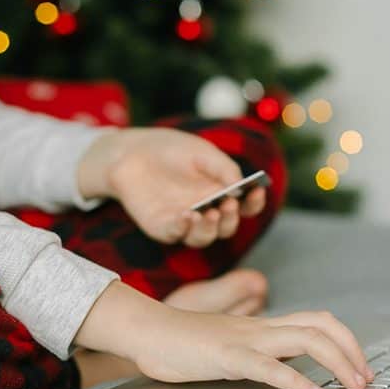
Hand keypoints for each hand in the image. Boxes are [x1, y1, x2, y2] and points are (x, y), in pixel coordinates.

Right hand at [74, 282, 373, 388]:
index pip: (316, 321)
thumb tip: (284, 371)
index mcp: (262, 327)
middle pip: (321, 324)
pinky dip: (295, 379)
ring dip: (337, 361)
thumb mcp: (230, 348)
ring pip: (305, 338)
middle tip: (365, 380)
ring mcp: (245, 340)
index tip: (360, 368)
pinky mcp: (227, 356)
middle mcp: (261, 328)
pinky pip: (267, 364)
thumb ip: (256, 354)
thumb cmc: (183, 344)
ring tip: (352, 386)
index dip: (346, 341)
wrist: (146, 332)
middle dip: (351, 350)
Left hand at [77, 128, 265, 247]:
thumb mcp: (202, 152)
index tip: (257, 190)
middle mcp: (206, 212)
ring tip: (208, 213)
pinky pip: (175, 234)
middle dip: (231, 218)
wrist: (132, 152)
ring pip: (203, 238)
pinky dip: (182, 228)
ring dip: (209, 229)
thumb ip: (223, 168)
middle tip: (229, 205)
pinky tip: (186, 215)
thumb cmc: (171, 150)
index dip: (254, 202)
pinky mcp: (161, 227)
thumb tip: (241, 187)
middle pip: (226, 227)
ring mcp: (184, 222)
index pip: (245, 207)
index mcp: (221, 194)